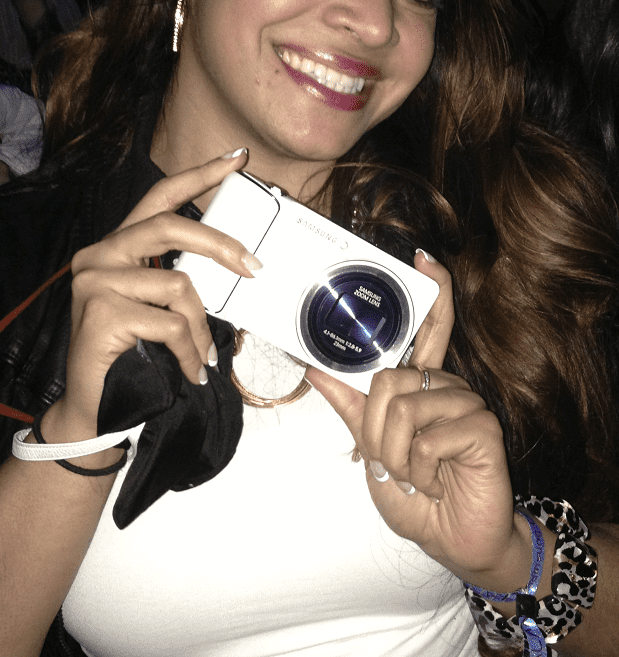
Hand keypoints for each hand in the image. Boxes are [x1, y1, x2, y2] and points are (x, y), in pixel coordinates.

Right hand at [56, 149, 256, 436]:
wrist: (95, 408)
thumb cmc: (132, 354)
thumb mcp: (158, 306)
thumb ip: (179, 277)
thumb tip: (239, 262)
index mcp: (117, 246)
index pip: (159, 197)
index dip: (199, 175)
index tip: (237, 158)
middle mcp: (99, 254)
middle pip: (168, 226)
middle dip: (219, 244)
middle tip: (253, 267)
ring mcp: (95, 281)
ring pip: (176, 284)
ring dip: (200, 327)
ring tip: (203, 356)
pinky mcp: (100, 312)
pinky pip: (169, 323)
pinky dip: (189, 350)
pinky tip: (190, 370)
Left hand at [306, 251, 522, 589]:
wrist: (450, 538)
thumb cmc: (415, 492)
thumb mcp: (371, 447)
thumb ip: (350, 405)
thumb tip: (315, 367)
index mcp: (423, 384)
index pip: (431, 328)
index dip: (434, 291)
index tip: (424, 257)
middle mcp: (447, 385)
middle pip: (398, 370)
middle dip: (379, 424)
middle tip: (390, 459)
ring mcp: (467, 403)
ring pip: (402, 405)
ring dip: (395, 453)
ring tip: (416, 474)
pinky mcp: (482, 427)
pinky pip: (426, 435)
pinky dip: (419, 467)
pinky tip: (437, 480)